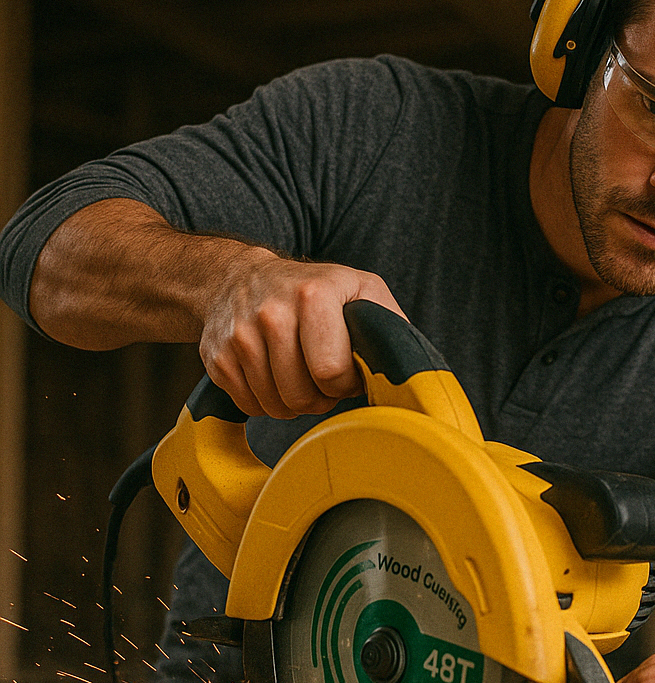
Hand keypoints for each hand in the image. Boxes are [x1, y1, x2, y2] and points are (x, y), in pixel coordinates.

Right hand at [199, 250, 405, 417]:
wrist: (241, 276)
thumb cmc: (316, 289)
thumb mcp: (362, 289)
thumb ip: (389, 324)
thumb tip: (411, 369)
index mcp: (314, 294)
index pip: (331, 372)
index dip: (344, 384)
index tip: (346, 372)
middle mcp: (271, 312)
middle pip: (301, 395)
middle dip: (320, 398)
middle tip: (323, 380)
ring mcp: (239, 335)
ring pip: (276, 407)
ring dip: (294, 403)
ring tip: (301, 378)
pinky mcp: (216, 357)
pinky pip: (250, 406)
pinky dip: (267, 403)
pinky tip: (275, 378)